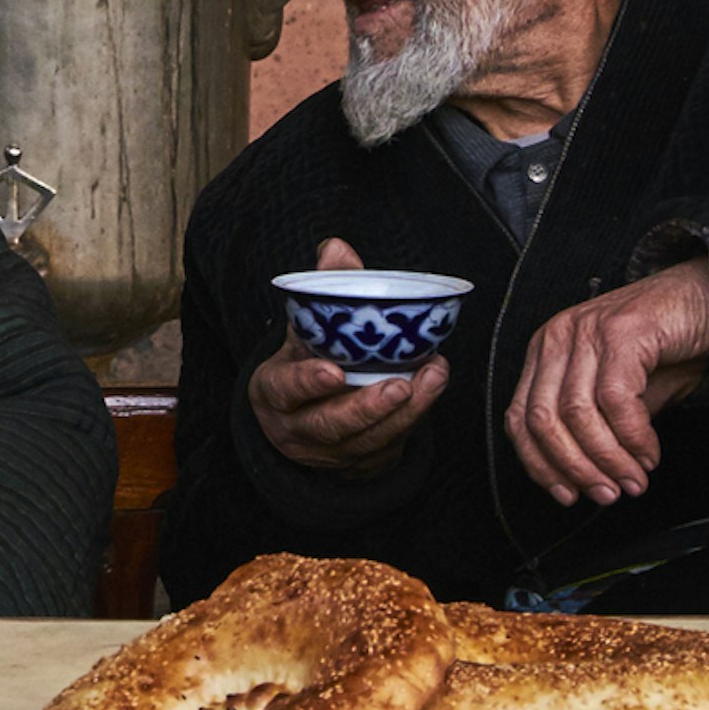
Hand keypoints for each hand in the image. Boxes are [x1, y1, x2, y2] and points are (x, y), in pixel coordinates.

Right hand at [247, 236, 451, 470]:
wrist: (305, 422)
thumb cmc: (305, 364)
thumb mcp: (302, 332)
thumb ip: (321, 290)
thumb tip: (337, 248)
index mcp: (275, 393)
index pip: (285, 390)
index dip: (307, 383)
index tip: (333, 371)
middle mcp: (299, 429)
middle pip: (331, 426)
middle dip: (367, 408)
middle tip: (399, 386)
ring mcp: (333, 452)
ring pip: (368, 439)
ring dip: (405, 411)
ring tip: (432, 377)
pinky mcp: (364, 461)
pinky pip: (391, 443)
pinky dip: (416, 415)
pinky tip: (433, 386)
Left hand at [504, 258, 708, 506]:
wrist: (708, 296)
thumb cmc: (666, 345)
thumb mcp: (623, 392)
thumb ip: (598, 427)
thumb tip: (588, 476)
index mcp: (547, 352)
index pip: (520, 419)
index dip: (540, 465)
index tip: (567, 495)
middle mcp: (558, 338)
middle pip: (543, 420)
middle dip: (574, 468)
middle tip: (608, 494)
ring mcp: (588, 331)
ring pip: (577, 413)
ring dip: (607, 458)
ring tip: (633, 480)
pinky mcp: (623, 331)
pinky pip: (616, 400)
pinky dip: (633, 437)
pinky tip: (649, 454)